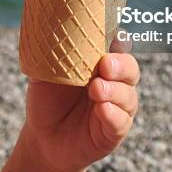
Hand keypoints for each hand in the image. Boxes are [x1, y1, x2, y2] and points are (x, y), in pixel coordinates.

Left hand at [22, 36, 139, 171]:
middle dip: (121, 65)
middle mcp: (113, 81)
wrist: (42, 137)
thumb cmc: (46, 99)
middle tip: (105, 65)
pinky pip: (121, 121)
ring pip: (128, 95)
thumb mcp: (43, 74)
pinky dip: (113, 114)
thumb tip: (44, 33)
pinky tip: (102, 109)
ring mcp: (116, 106)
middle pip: (129, 68)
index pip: (116, 46)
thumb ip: (47, 55)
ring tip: (96, 89)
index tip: (112, 36)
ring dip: (115, 91)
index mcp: (99, 63)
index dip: (117, 39)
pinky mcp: (114, 130)